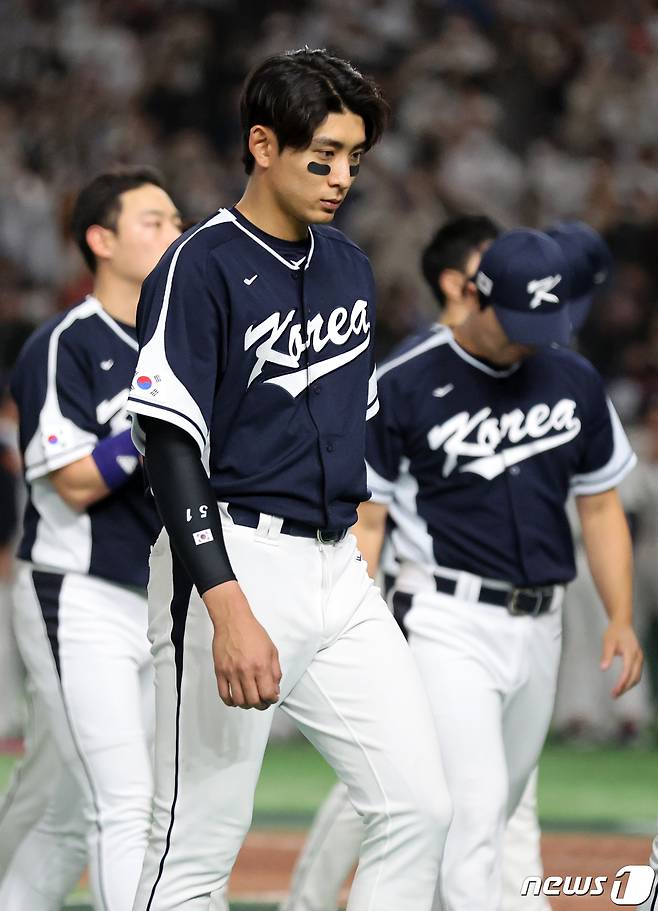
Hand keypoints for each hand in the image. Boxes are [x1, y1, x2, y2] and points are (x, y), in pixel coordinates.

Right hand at [204, 581, 280, 709]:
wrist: (233, 621)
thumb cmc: (253, 633)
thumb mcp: (272, 650)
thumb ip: (275, 671)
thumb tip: (275, 690)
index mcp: (261, 666)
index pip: (268, 694)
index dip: (272, 700)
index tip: (271, 698)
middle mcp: (246, 671)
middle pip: (253, 701)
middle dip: (260, 705)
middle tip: (262, 702)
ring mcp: (231, 673)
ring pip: (239, 701)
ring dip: (246, 705)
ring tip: (249, 700)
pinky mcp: (220, 672)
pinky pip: (224, 695)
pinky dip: (231, 702)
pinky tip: (236, 699)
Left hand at [600, 621, 643, 697]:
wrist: (623, 623)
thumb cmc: (614, 632)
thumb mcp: (608, 642)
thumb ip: (606, 655)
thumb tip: (603, 668)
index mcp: (631, 653)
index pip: (627, 672)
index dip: (622, 683)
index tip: (614, 691)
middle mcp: (638, 657)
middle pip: (634, 677)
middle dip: (625, 688)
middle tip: (614, 695)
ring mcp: (640, 658)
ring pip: (637, 676)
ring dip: (628, 686)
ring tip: (617, 693)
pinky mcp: (638, 659)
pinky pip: (637, 673)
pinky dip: (630, 681)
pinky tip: (622, 685)